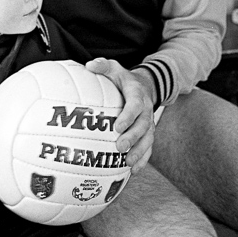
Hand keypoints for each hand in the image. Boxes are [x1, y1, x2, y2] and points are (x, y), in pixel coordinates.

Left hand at [85, 58, 154, 173]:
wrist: (145, 86)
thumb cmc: (123, 79)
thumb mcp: (114, 68)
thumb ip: (103, 66)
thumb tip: (89, 65)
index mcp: (137, 94)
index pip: (135, 105)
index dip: (128, 116)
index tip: (117, 127)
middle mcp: (146, 109)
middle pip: (143, 125)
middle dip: (133, 137)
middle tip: (120, 147)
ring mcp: (148, 122)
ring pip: (148, 139)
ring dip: (140, 152)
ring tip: (129, 163)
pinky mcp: (148, 132)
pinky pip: (148, 147)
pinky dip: (143, 159)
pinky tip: (134, 171)